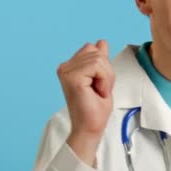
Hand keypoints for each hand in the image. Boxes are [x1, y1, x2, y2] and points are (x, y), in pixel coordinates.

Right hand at [57, 40, 114, 165]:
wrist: (90, 128)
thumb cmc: (95, 108)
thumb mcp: (102, 78)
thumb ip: (100, 60)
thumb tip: (101, 42)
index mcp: (69, 66)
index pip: (93, 48)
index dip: (103, 66)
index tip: (98, 85)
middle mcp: (65, 67)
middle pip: (97, 52)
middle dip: (106, 72)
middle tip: (99, 90)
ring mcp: (66, 72)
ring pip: (99, 59)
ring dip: (106, 78)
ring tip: (98, 92)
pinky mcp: (72, 78)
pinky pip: (98, 66)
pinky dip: (104, 80)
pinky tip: (97, 92)